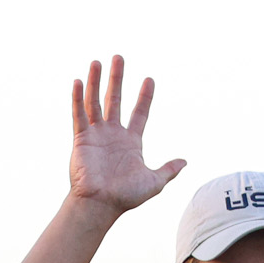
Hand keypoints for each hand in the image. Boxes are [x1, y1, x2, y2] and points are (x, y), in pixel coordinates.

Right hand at [68, 56, 185, 214]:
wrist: (101, 204)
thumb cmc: (125, 196)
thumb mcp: (154, 182)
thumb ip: (168, 169)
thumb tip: (185, 161)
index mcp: (131, 142)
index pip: (140, 113)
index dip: (145, 96)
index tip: (150, 79)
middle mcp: (113, 134)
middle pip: (115, 100)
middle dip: (117, 79)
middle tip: (119, 57)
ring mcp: (96, 135)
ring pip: (95, 102)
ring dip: (96, 82)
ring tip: (98, 61)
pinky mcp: (81, 139)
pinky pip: (79, 114)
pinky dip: (78, 98)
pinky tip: (80, 81)